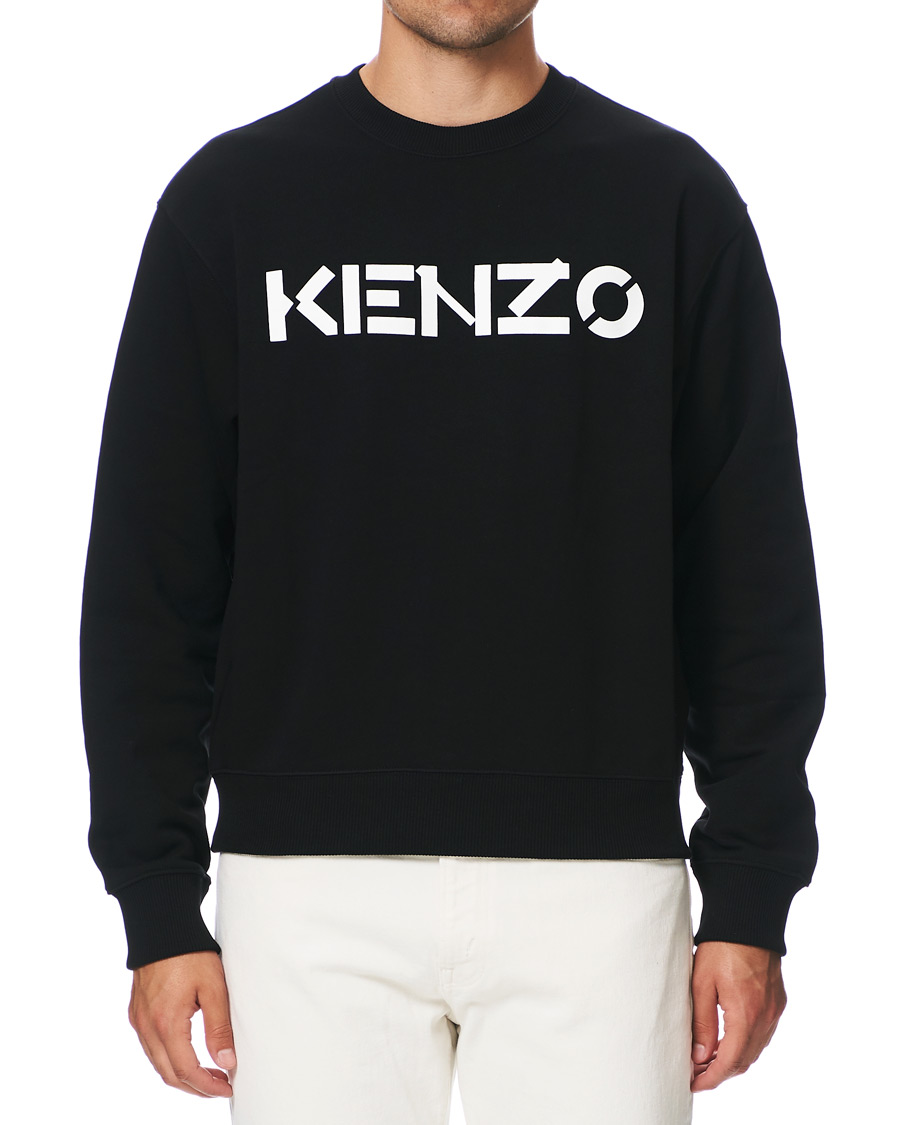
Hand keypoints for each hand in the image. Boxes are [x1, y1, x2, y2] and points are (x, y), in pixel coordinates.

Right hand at [128, 950, 235, 1097]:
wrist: (162, 928)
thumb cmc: (190, 954)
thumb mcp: (213, 988)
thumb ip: (219, 1027)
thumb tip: (227, 1061)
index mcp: (167, 1023)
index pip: (186, 1071)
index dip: (207, 1085)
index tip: (227, 1087)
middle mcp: (147, 1027)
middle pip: (169, 1074)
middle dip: (196, 1087)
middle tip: (220, 1085)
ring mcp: (139, 1021)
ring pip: (158, 1064)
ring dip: (182, 1075)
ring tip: (209, 1072)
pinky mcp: (137, 1013)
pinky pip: (151, 1048)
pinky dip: (169, 1059)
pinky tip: (187, 1054)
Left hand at [690, 941, 786, 1091]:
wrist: (747, 922)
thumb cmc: (721, 948)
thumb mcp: (702, 984)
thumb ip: (702, 1023)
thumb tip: (700, 1057)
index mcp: (745, 1015)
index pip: (729, 1061)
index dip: (711, 1077)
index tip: (695, 1083)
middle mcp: (765, 1018)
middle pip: (744, 1060)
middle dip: (720, 1073)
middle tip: (697, 1074)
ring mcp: (774, 1011)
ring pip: (755, 1050)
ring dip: (734, 1060)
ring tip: (708, 1061)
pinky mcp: (777, 1003)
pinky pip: (763, 1035)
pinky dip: (746, 1045)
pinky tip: (729, 1042)